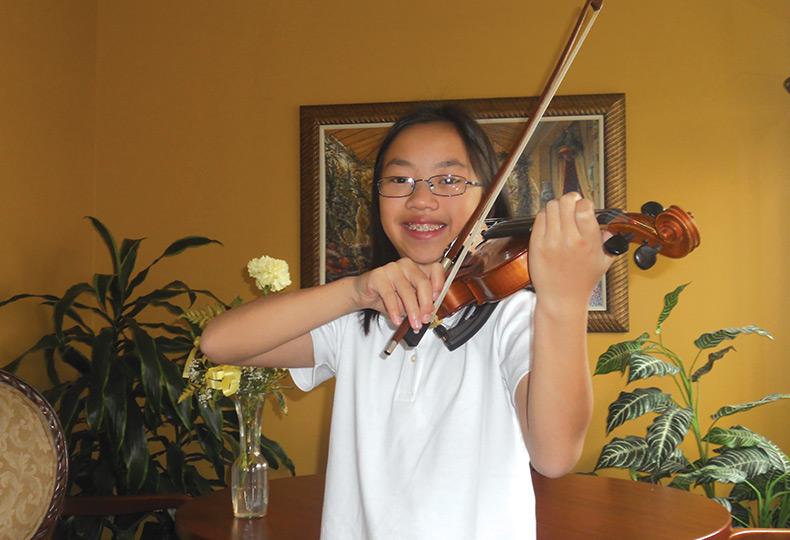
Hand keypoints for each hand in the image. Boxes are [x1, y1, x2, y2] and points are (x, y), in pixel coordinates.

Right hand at [351, 258, 444, 329]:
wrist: (363, 293)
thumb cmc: (387, 295)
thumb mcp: (407, 300)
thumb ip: (419, 302)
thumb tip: (429, 311)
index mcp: (416, 268)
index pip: (435, 269)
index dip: (439, 283)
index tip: (437, 299)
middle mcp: (406, 265)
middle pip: (422, 282)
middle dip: (426, 304)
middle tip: (425, 318)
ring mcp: (392, 268)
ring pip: (407, 291)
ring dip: (412, 311)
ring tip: (413, 323)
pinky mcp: (378, 275)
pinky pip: (389, 295)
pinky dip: (395, 311)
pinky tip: (397, 320)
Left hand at [528, 193, 613, 311]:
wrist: (562, 298)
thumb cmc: (582, 281)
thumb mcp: (605, 261)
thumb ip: (609, 241)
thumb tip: (606, 227)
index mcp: (588, 242)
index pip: (584, 208)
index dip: (584, 203)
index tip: (583, 207)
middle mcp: (569, 240)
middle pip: (566, 202)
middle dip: (570, 200)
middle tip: (571, 205)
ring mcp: (551, 242)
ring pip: (550, 207)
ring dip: (556, 206)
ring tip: (560, 214)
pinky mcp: (536, 245)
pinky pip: (538, 219)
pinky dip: (544, 215)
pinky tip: (549, 222)